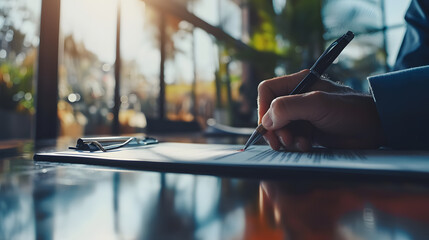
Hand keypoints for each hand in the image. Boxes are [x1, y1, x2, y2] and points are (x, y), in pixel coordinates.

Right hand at [257, 70, 385, 150]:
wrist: (375, 129)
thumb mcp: (318, 104)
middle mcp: (298, 97)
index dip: (263, 108)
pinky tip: (307, 147)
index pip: (268, 91)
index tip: (268, 126)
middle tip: (283, 142)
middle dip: (275, 129)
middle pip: (271, 112)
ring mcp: (302, 115)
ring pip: (279, 127)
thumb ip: (290, 107)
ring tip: (300, 144)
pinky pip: (291, 137)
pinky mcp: (308, 130)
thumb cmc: (351, 110)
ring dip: (286, 139)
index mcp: (299, 83)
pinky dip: (295, 144)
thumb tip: (267, 120)